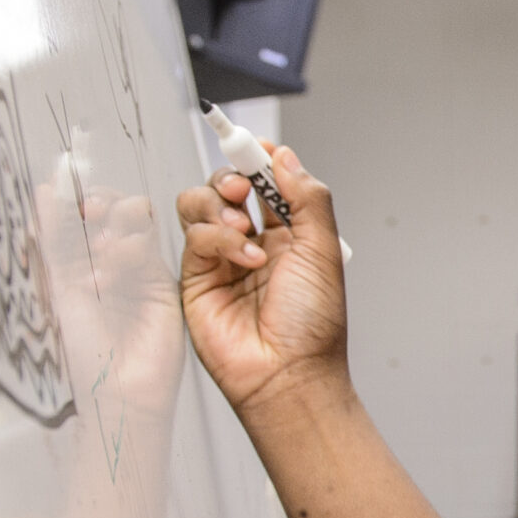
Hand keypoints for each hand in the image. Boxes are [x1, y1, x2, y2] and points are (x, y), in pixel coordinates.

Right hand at [177, 145, 348, 414]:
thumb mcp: (323, 251)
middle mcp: (254, 242)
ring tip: (242, 228)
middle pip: (227, 185)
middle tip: (242, 185)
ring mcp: (222, 258)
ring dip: (219, 204)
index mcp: (290, 235)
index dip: (259, 158)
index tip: (257, 145)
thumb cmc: (312, 325)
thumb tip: (286, 155)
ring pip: (200, 203)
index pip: (268, 181)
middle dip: (232, 175)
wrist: (287, 372)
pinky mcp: (197, 276)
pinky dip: (218, 237)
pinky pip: (194, 235)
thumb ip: (307, 199)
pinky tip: (244, 259)